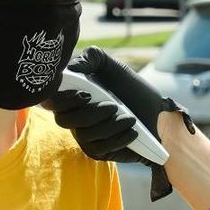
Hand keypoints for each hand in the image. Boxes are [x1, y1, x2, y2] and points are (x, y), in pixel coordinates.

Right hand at [44, 49, 194, 200]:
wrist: (157, 113)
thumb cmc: (132, 89)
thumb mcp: (113, 66)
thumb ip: (91, 57)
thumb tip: (72, 67)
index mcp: (73, 97)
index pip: (51, 101)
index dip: (62, 99)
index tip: (86, 93)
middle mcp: (74, 118)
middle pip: (65, 120)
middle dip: (90, 113)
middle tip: (114, 106)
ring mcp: (85, 137)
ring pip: (85, 135)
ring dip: (110, 125)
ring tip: (130, 118)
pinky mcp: (99, 152)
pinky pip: (100, 149)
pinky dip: (118, 138)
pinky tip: (133, 131)